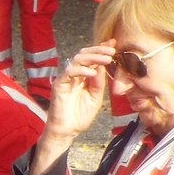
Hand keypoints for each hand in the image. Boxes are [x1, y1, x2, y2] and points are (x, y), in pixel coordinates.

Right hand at [32, 39, 113, 172]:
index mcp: (83, 76)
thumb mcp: (96, 97)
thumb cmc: (80, 116)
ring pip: (77, 59)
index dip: (101, 49)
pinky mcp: (59, 84)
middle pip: (84, 54)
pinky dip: (81, 70)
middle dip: (99, 50)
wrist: (67, 131)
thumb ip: (99, 82)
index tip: (114, 44)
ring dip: (93, 57)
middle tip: (112, 50)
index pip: (92, 58)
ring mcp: (66, 78)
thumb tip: (103, 65)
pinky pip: (69, 72)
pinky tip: (92, 73)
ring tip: (106, 59)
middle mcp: (74, 74)